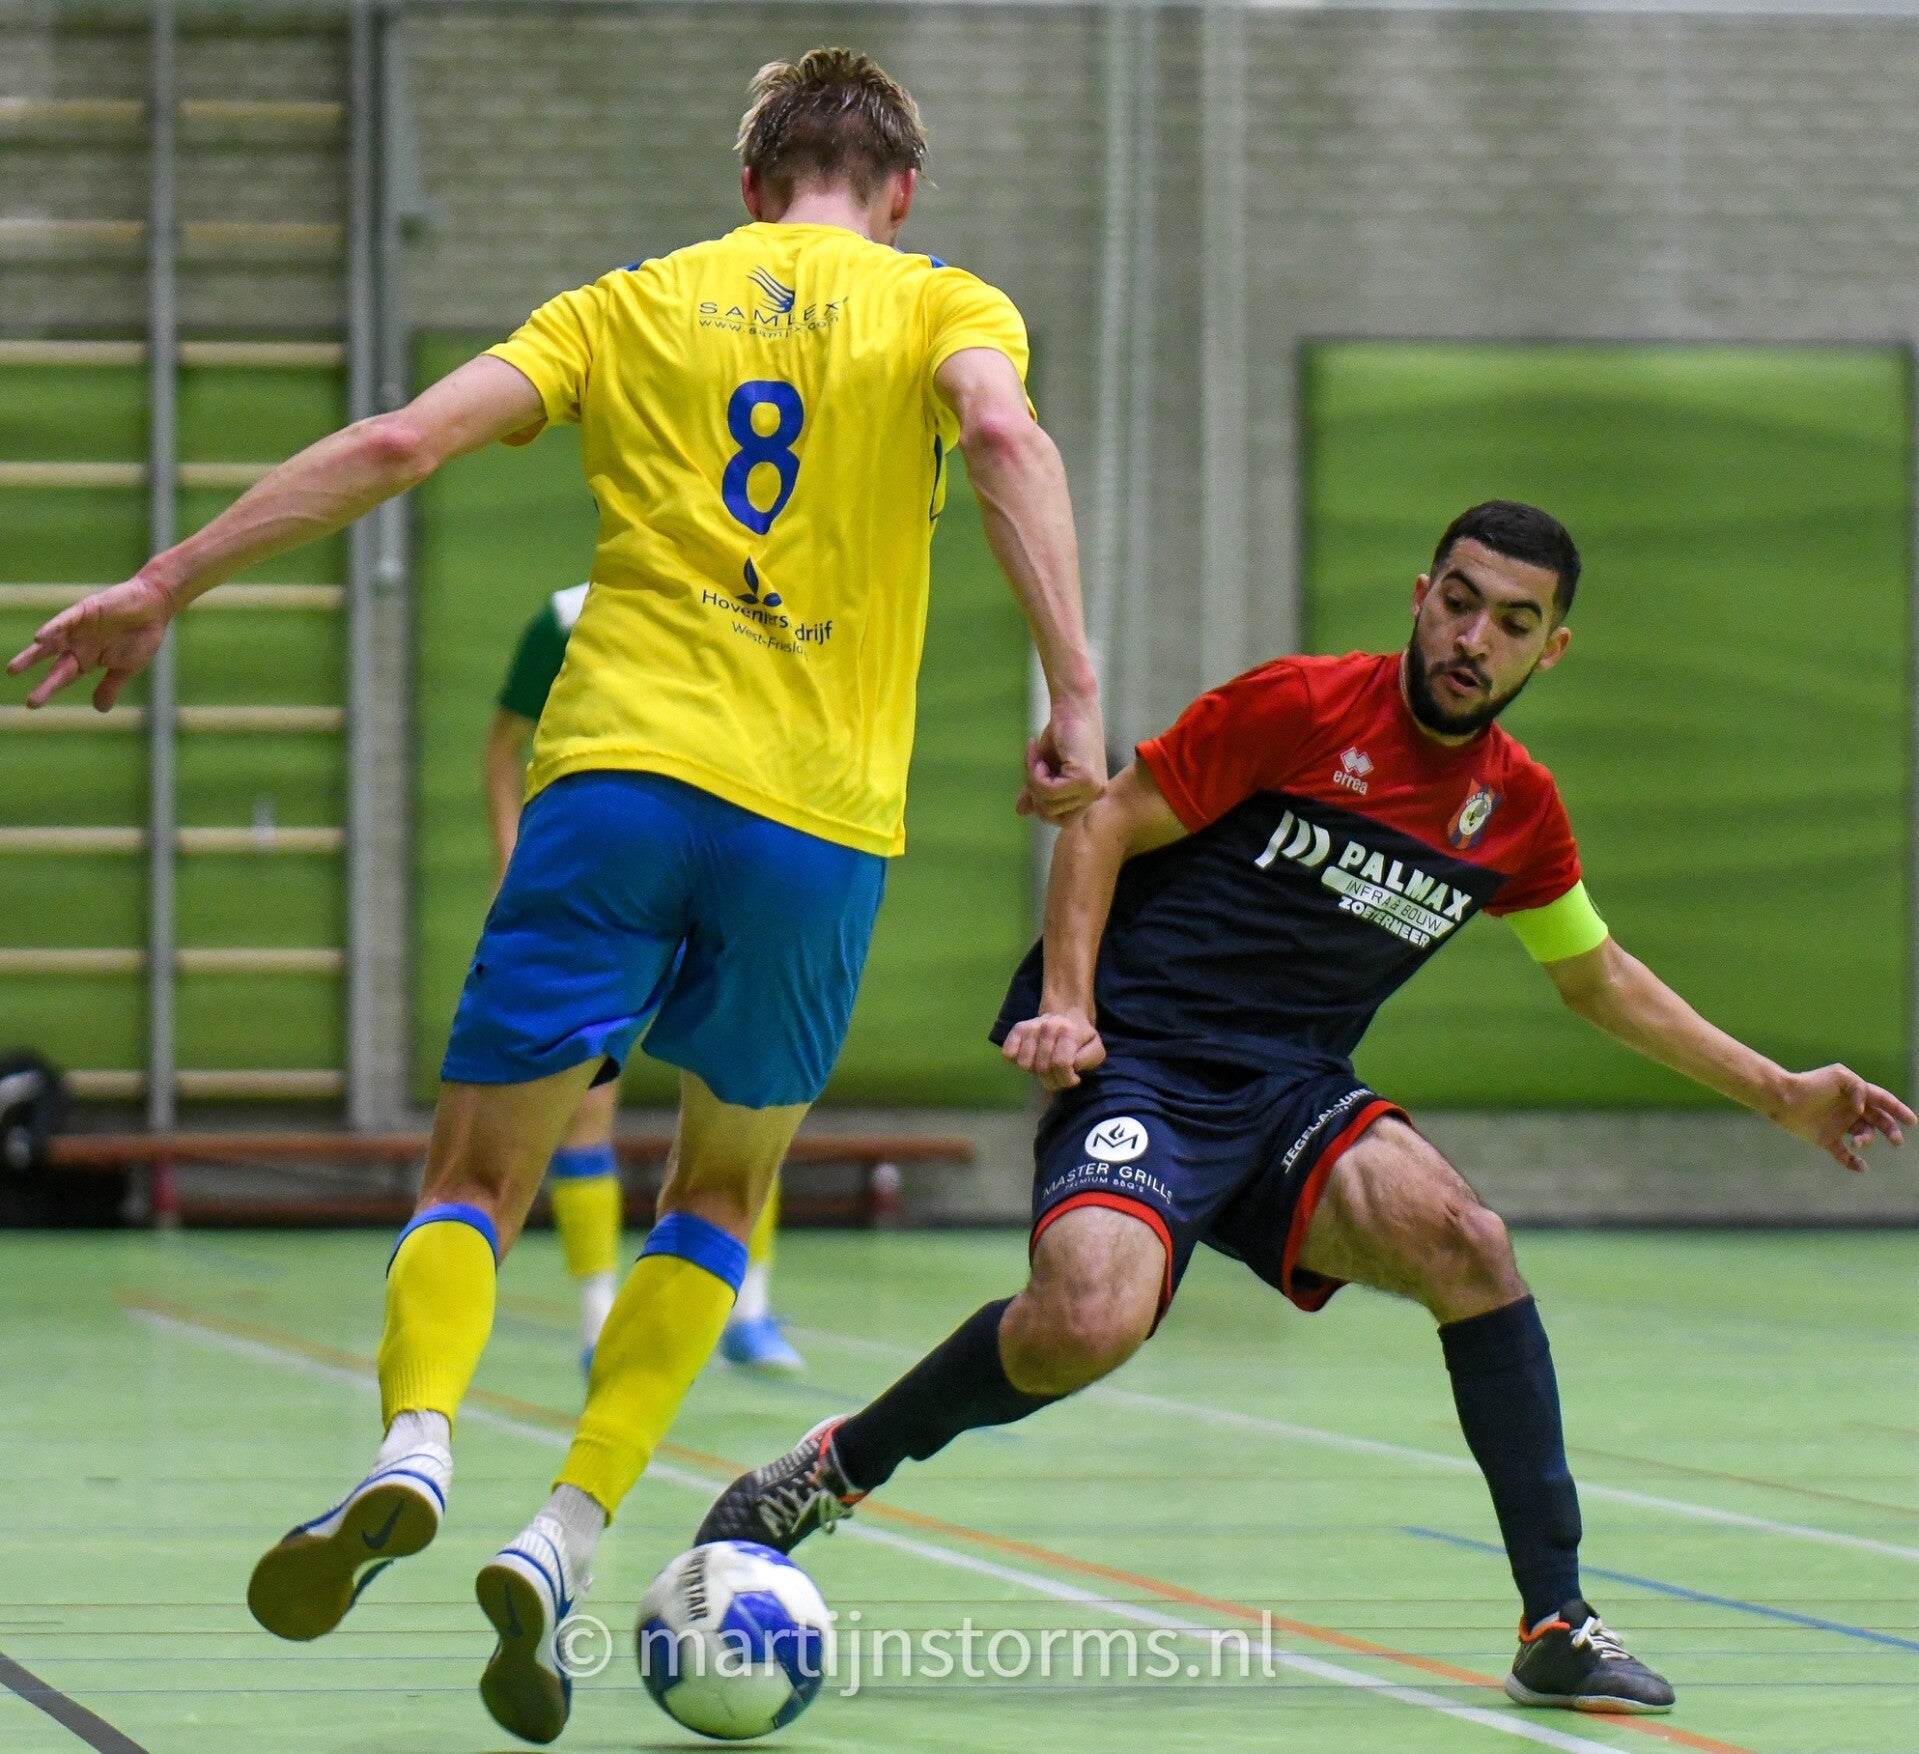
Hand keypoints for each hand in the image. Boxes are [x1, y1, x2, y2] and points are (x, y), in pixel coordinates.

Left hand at [7, 574, 176, 709]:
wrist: (155, 606)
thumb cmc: (142, 636)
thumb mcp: (127, 668)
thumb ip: (111, 686)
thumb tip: (100, 710)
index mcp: (88, 659)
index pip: (63, 676)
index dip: (48, 688)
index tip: (32, 703)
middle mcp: (79, 644)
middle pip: (53, 661)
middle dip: (36, 673)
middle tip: (19, 686)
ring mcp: (79, 627)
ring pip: (51, 641)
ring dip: (33, 654)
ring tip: (15, 668)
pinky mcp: (84, 611)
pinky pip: (65, 621)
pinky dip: (52, 629)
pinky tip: (40, 639)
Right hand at [1001, 1007, 1105, 1091]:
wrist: (1067, 1015)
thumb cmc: (1081, 1039)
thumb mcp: (1095, 1049)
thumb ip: (1088, 1060)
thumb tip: (1071, 1067)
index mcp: (1069, 1031)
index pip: (1060, 1064)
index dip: (1065, 1079)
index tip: (1072, 1079)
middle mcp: (1048, 1026)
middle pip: (1041, 1068)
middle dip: (1051, 1079)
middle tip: (1058, 1075)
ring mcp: (1031, 1027)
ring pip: (1024, 1064)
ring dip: (1034, 1071)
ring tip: (1044, 1064)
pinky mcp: (1017, 1029)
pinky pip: (1008, 1054)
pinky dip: (1017, 1061)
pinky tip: (1031, 1058)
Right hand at [1019, 691, 1105, 824]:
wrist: (1070, 704)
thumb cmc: (1060, 733)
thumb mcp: (1045, 767)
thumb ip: (1037, 790)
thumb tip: (1021, 812)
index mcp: (1090, 795)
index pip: (1057, 819)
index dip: (1039, 801)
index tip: (1034, 772)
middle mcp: (1096, 794)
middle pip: (1050, 815)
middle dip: (1034, 790)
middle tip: (1033, 760)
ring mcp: (1093, 789)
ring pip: (1047, 803)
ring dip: (1032, 776)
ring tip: (1035, 752)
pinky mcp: (1085, 780)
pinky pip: (1047, 789)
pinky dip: (1034, 770)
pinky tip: (1037, 749)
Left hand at [1771, 1064, 1912, 1171]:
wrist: (1783, 1098)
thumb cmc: (1811, 1084)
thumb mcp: (1840, 1076)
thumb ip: (1859, 1088)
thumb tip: (1864, 1108)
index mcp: (1855, 1094)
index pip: (1883, 1101)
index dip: (1899, 1110)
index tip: (1912, 1121)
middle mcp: (1849, 1110)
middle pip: (1878, 1121)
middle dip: (1890, 1130)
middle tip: (1896, 1140)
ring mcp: (1839, 1125)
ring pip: (1864, 1136)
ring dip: (1867, 1140)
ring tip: (1859, 1141)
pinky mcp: (1826, 1140)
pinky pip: (1844, 1155)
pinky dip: (1853, 1163)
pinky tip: (1861, 1167)